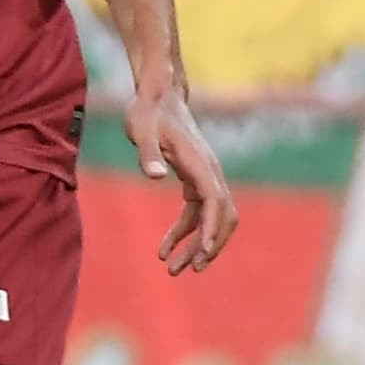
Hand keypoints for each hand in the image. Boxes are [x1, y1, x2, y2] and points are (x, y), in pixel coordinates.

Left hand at [129, 84, 237, 275]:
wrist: (157, 95)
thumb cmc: (147, 112)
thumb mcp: (140, 129)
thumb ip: (148, 152)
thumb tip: (154, 175)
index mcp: (200, 162)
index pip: (214, 199)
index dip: (213, 227)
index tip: (204, 251)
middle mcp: (209, 171)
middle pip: (223, 215)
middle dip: (211, 244)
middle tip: (190, 269)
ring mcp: (205, 177)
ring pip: (213, 218)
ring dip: (199, 244)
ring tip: (175, 269)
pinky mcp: (195, 180)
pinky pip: (198, 213)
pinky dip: (186, 233)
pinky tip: (165, 249)